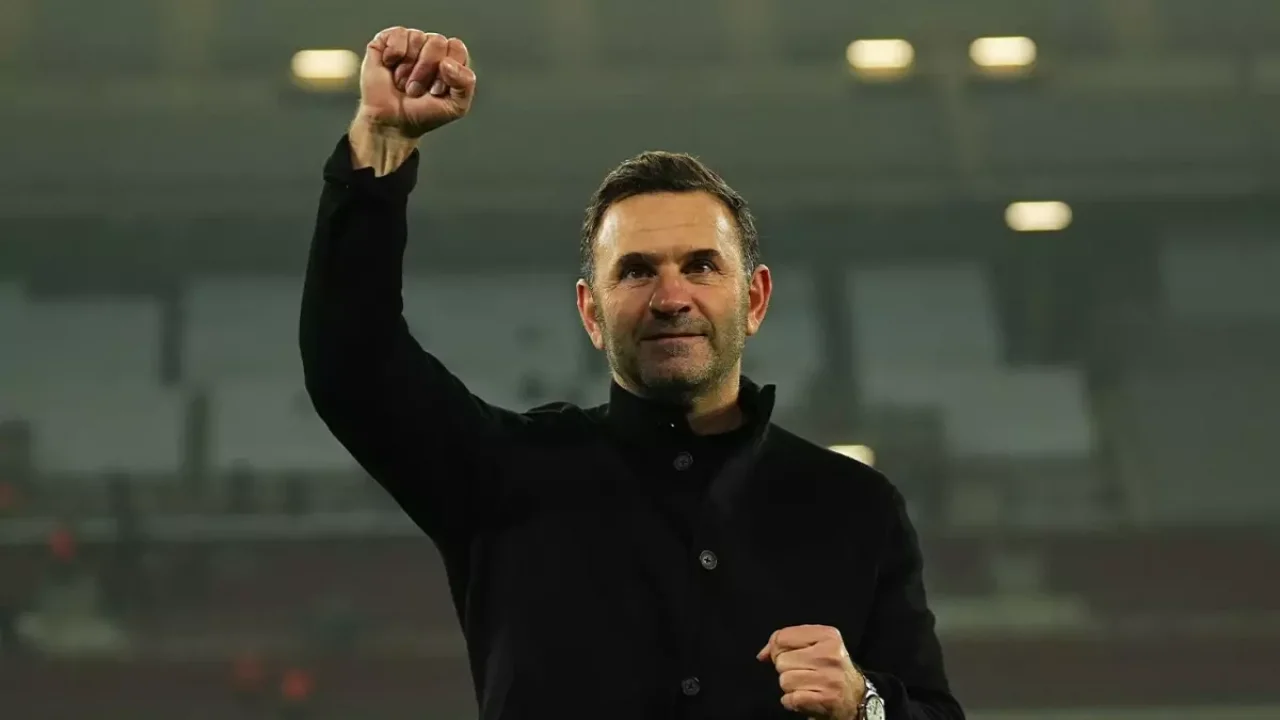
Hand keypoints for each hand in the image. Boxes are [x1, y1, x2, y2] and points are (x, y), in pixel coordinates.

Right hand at [358, 26, 476, 137]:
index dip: (447, 70)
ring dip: (407, 67)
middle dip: (425, 71)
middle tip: (416, 89)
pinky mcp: (387, 40)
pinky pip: (398, 34)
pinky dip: (393, 54)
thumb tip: (447, 62)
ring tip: (403, 82)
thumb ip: (466, 83)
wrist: (391, 123)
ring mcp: (410, 43)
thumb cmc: (423, 114)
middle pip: (437, 41)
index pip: (456, 48)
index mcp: (450, 60)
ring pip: (417, 37)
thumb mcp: (456, 106)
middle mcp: (431, 47)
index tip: (437, 90)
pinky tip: (389, 66)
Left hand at [757, 625, 865, 719]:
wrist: (856, 697)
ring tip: (807, 685)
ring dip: (790, 687)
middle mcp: (830, 655)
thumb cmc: (831, 669)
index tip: (790, 656)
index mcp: (828, 636)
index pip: (782, 637)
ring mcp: (829, 678)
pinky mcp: (826, 699)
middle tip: (804, 673)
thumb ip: (786, 642)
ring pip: (784, 680)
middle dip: (787, 669)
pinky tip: (805, 697)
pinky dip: (792, 701)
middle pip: (781, 660)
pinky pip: (789, 698)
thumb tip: (762, 654)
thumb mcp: (816, 646)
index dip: (778, 649)